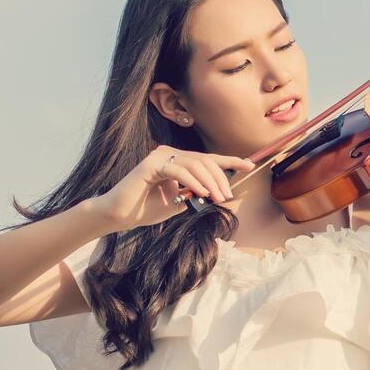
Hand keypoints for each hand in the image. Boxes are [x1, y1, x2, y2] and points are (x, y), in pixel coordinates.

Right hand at [88, 145, 254, 230]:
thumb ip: (196, 194)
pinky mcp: (150, 164)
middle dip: (220, 178)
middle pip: (204, 161)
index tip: (249, 165)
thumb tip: (219, 193)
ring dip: (209, 182)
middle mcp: (169, 154)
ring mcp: (159, 156)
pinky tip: (200, 193)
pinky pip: (178, 170)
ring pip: (194, 164)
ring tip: (217, 197)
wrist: (120, 215)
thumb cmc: (147, 209)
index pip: (208, 159)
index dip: (230, 161)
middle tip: (226, 196)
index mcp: (178, 160)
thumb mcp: (179, 202)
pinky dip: (192, 182)